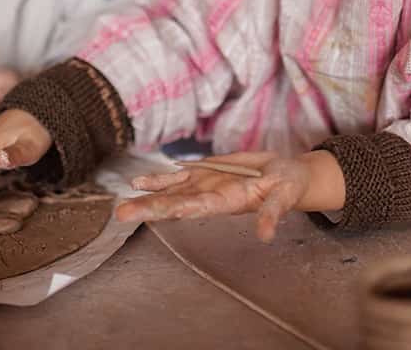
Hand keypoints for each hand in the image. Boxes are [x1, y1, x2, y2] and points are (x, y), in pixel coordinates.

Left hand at [116, 152, 312, 241]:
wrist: (285, 175)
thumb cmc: (288, 186)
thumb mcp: (284, 197)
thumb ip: (272, 213)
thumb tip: (265, 236)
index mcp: (229, 202)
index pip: (200, 206)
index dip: (179, 207)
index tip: (156, 213)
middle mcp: (211, 197)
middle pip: (177, 202)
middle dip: (150, 207)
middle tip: (121, 214)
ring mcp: (206, 186)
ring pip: (171, 192)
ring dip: (147, 197)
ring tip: (122, 205)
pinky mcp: (206, 174)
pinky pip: (178, 177)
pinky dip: (159, 179)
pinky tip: (139, 181)